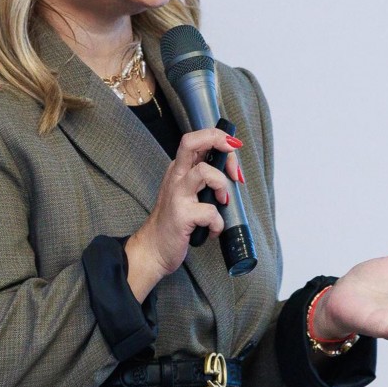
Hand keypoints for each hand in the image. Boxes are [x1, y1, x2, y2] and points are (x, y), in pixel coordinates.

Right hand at [124, 127, 240, 297]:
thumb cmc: (175, 221)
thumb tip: (233, 171)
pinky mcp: (182, 216)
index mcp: (179, 169)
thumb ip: (204, 178)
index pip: (195, 139)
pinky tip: (211, 230)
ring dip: (222, 186)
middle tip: (233, 166)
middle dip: (219, 143)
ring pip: (204, 172)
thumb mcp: (187, 192)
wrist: (153, 248)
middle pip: (191, 142)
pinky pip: (210, 212)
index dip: (218, 138)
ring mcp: (177, 195)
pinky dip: (218, 223)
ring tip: (223, 202)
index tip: (233, 149)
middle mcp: (176, 177)